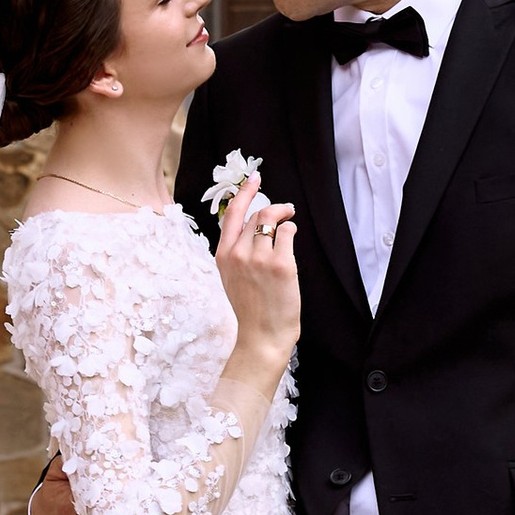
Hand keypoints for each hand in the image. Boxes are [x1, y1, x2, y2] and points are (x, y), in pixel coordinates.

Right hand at [213, 180, 300, 376]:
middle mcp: (238, 253)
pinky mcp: (281, 263)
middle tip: (285, 209)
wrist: (262, 335)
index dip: (244, 192)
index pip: (231, 213)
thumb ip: (237, 251)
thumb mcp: (232, 276)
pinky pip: (287, 233)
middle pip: (256, 215)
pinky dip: (291, 230)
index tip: (254, 179)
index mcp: (223, 255)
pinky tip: (292, 237)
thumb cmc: (251, 308)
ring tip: (290, 218)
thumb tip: (254, 225)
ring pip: (272, 220)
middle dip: (272, 207)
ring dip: (284, 215)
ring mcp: (259, 258)